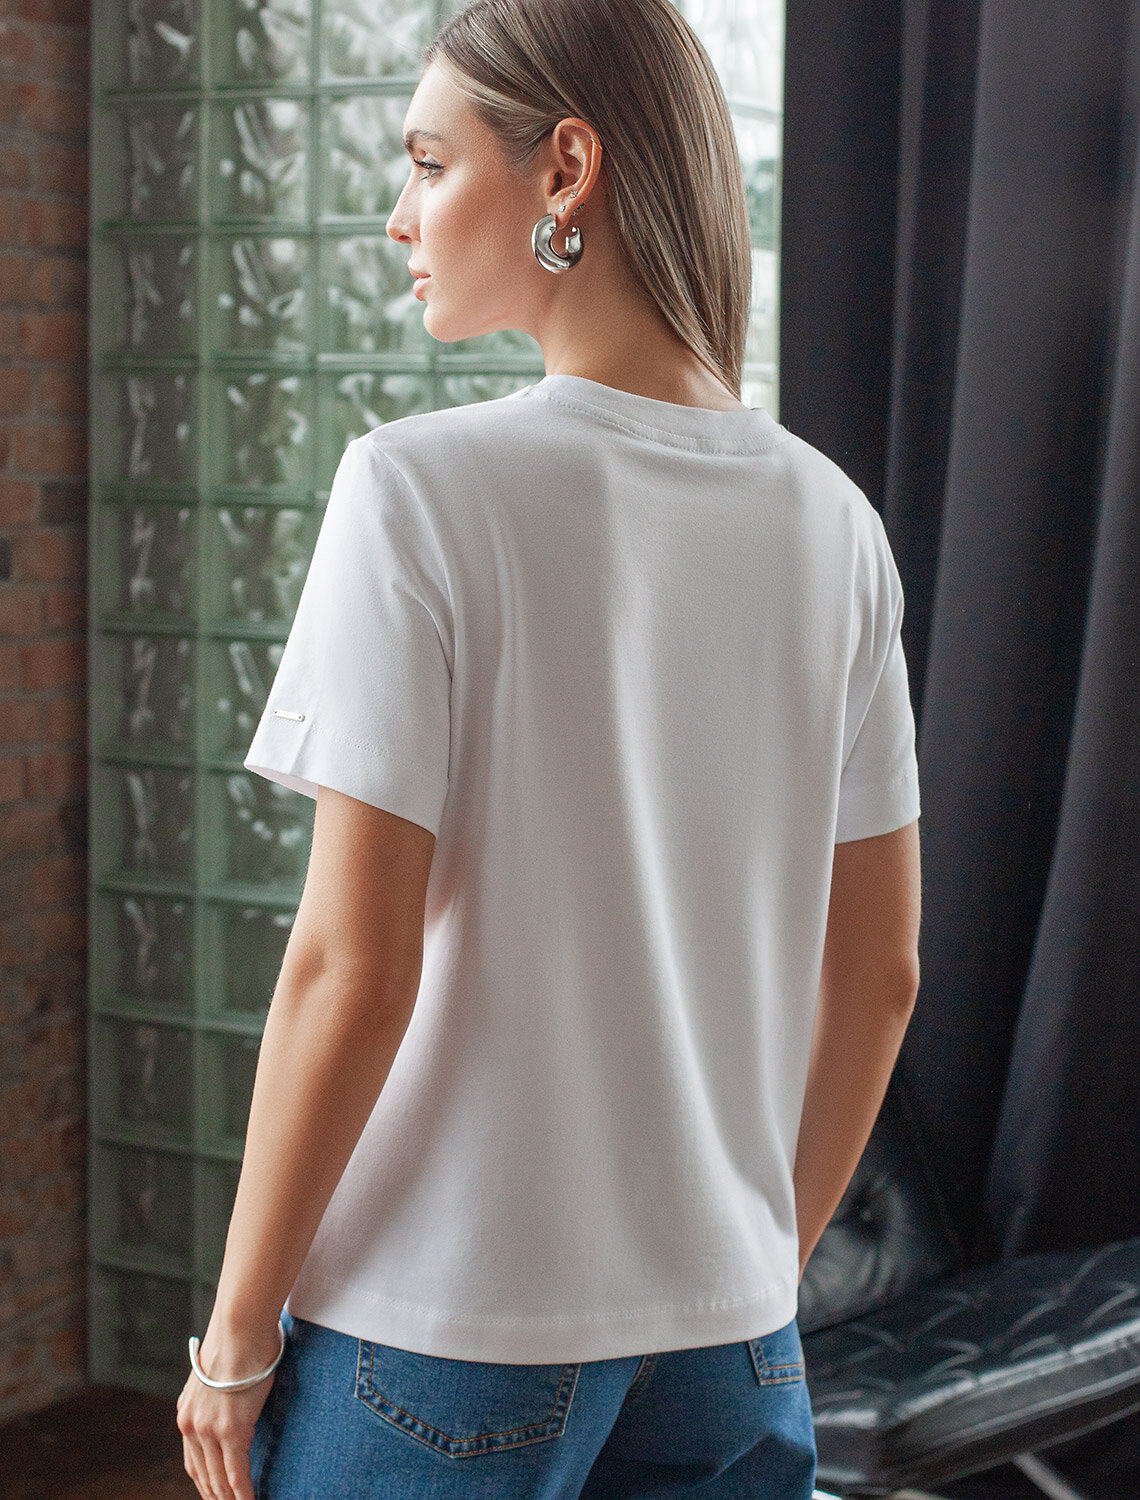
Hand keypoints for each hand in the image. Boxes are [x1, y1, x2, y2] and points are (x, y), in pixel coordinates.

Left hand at [176, 1324, 280, 1499]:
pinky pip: (236, 1472)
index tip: (215, 1494)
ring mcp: (209, 1430)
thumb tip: (232, 1401)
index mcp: (186, 1413)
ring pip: (218, 1478)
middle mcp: (191, 1425)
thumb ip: (218, 1395)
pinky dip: (243, 1492)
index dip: (205, 1482)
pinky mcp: (231, 1429)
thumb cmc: (237, 1341)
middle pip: (202, 1474)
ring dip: (229, 1498)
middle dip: (215, 1496)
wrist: (240, 1327)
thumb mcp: (217, 1374)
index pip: (193, 1461)